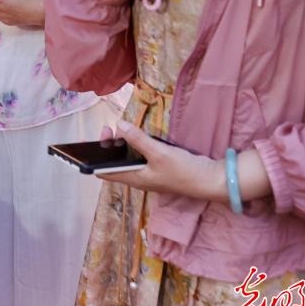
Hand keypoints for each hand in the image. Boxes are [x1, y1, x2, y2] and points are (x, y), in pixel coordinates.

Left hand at [94, 121, 225, 201]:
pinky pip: (140, 158)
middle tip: (112, 129)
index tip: (98, 139)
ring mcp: (148, 174)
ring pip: (128, 160)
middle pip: (115, 164)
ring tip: (121, 130)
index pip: (104, 172)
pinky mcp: (158, 169)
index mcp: (133, 178)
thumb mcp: (159, 153)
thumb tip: (118, 125)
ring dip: (123, 146)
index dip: (94, 158)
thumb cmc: (183, 170)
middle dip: (109, 147)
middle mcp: (138, 178)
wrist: (210, 180)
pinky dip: (135, 147)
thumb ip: (138, 139)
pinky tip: (138, 136)